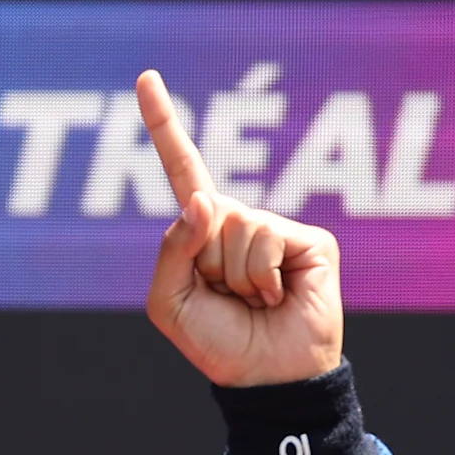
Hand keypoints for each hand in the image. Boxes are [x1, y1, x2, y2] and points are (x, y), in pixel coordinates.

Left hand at [133, 70, 344, 387]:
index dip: (163, 123)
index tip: (145, 77)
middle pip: (206, 212)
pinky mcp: (310, 242)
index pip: (182, 168)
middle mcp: (240, 220)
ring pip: (235, 226)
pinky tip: (277, 298)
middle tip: (228, 297)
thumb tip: (205, 201)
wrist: (266, 378)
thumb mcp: (169, 302)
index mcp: (203, 230)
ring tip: (253, 301)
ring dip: (235, 276)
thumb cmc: (217, 343)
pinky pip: (265, 240)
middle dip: (207, 262)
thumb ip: (172, 250)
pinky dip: (260, 278)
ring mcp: (277, 228)